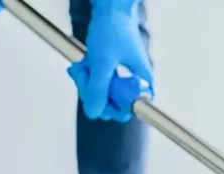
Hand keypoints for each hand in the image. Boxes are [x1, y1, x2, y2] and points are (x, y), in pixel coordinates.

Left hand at [67, 0, 154, 121]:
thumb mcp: (102, 61)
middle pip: (113, 104)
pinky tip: (81, 67)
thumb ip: (98, 88)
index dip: (113, 108)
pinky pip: (98, 82)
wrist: (110, 8)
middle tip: (84, 77)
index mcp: (142, 82)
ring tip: (82, 68)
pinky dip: (87, 76)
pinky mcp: (112, 71)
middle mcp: (135, 82)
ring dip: (87, 83)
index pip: (131, 109)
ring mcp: (123, 77)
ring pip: (102, 94)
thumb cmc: (112, 30)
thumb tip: (94, 113)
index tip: (99, 96)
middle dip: (93, 92)